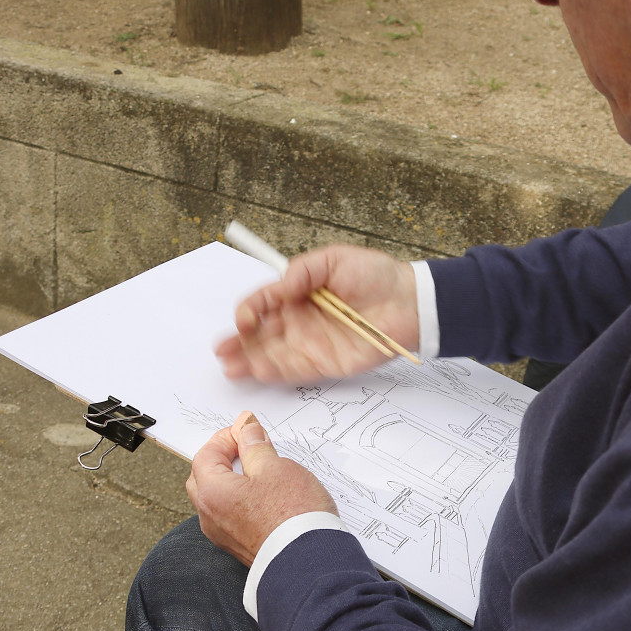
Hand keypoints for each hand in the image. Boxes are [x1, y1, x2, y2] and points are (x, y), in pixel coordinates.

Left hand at [186, 412, 337, 566]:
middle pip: (204, 478)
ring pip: (218, 499)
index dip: (226, 438)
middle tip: (248, 448)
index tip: (246, 431)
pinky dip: (241, 501)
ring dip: (232, 481)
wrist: (310, 562)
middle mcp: (210, 517)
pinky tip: (266, 496)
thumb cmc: (293, 516)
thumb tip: (246, 429)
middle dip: (222, 459)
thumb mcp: (275, 468)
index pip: (206, 455)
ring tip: (262, 472)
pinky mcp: (240, 546)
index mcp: (213, 493)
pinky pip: (231, 517)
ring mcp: (224, 536)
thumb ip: (255, 446)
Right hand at [215, 244, 418, 383]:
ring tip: (230, 365)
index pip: (264, 303)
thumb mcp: (332, 260)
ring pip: (273, 354)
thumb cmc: (374, 275)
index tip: (243, 317)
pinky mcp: (326, 362)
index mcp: (297, 294)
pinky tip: (258, 370)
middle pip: (262, 334)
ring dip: (250, 361)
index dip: (250, 310)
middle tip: (222, 349)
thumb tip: (278, 286)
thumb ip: (301, 272)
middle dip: (240, 342)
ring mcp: (311, 343)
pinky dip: (276, 371)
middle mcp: (300, 320)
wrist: (408, 301)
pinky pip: (296, 369)